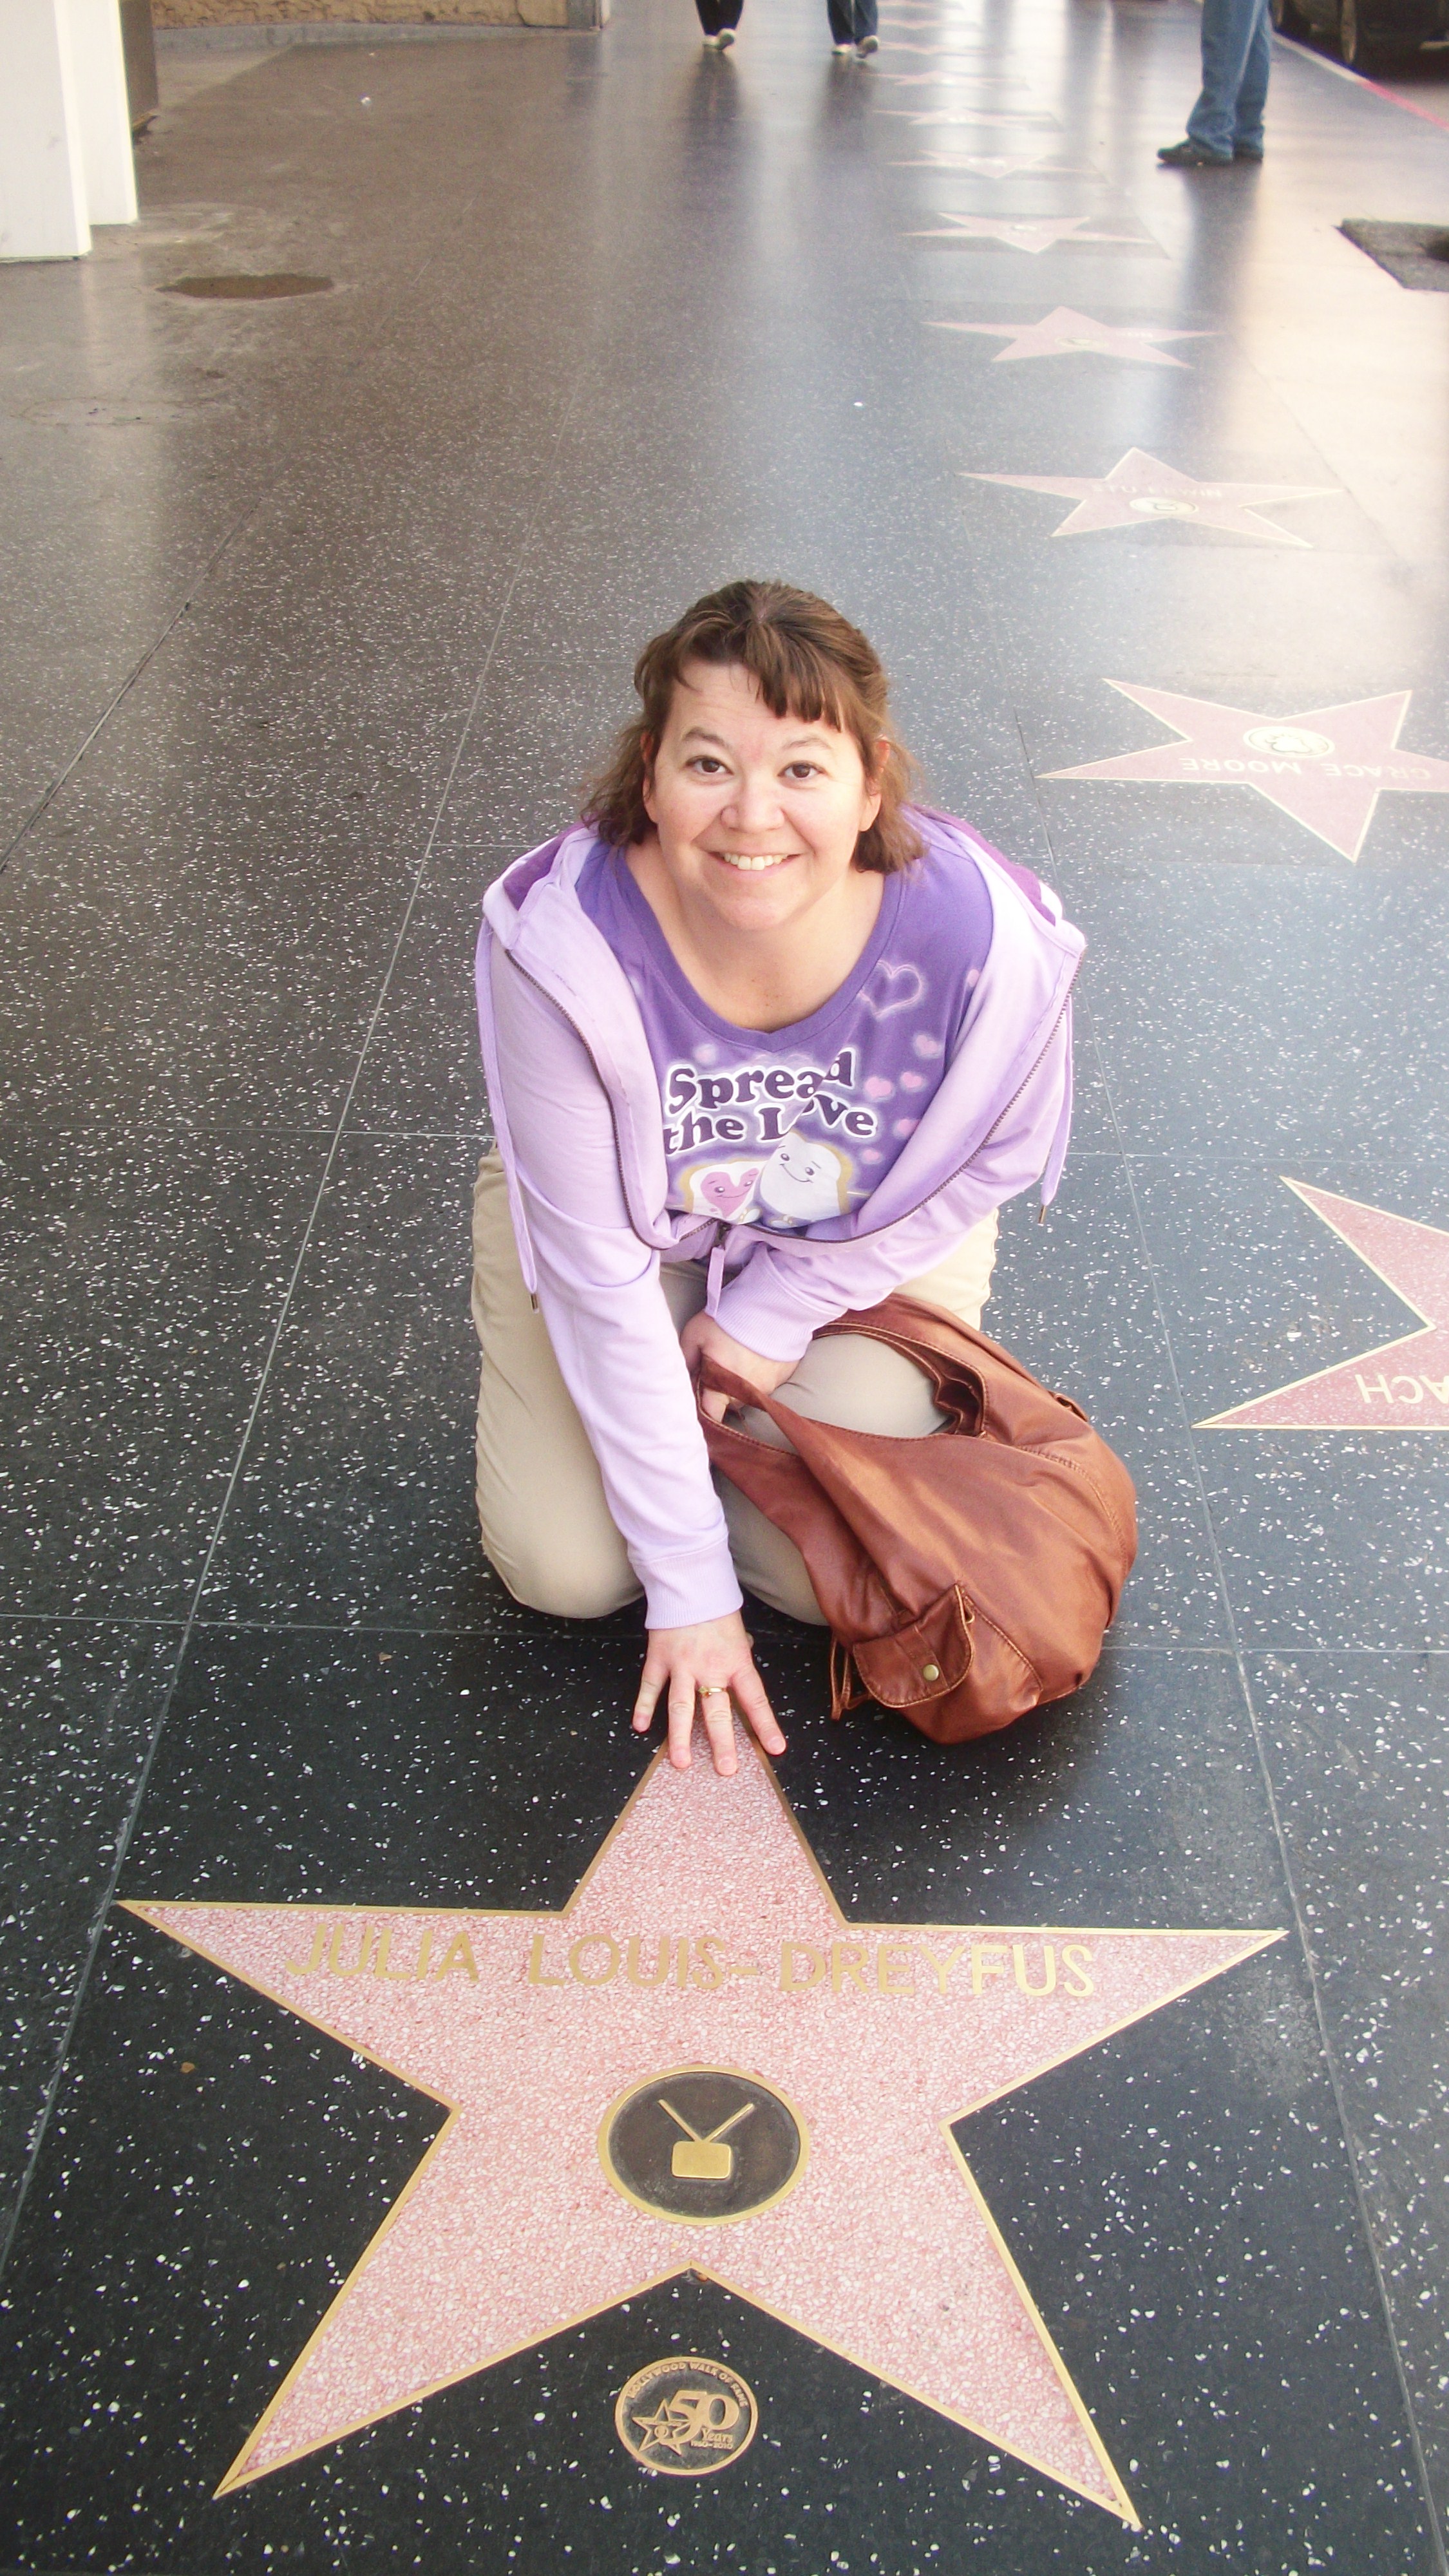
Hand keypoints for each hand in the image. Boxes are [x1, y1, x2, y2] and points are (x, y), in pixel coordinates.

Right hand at [632, 1612, 786, 1774]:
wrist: (689, 1583)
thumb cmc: (718, 1610)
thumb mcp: (739, 1636)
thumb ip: (738, 1662)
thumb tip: (740, 1683)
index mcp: (736, 1662)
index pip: (755, 1699)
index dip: (765, 1725)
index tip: (774, 1749)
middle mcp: (709, 1668)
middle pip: (717, 1711)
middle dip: (722, 1743)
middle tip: (726, 1769)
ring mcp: (682, 1665)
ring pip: (681, 1706)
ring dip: (680, 1737)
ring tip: (681, 1762)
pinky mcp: (659, 1659)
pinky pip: (650, 1687)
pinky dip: (644, 1707)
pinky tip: (641, 1727)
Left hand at [679, 1309, 796, 1423]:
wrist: (773, 1304)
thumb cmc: (729, 1319)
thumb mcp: (696, 1333)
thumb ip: (686, 1359)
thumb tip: (684, 1377)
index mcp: (723, 1386)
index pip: (711, 1414)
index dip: (703, 1413)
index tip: (698, 1404)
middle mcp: (747, 1392)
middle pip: (729, 1402)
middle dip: (720, 1390)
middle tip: (717, 1366)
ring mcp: (769, 1385)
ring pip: (748, 1392)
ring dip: (741, 1381)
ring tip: (739, 1356)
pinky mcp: (784, 1376)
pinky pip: (768, 1381)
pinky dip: (760, 1372)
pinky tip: (757, 1354)